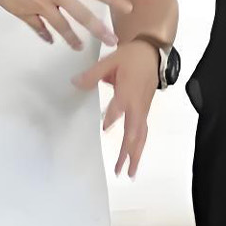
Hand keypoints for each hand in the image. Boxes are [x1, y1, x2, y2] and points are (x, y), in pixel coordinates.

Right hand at [0, 0, 133, 49]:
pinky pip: (38, 27)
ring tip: (80, 47)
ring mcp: (39, 4)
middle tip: (112, 40)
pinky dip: (45, 34)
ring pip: (61, 26)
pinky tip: (50, 40)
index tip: (128, 8)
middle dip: (99, 30)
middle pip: (82, 15)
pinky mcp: (23, 12)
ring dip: (72, 38)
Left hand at [72, 41, 159, 176]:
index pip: (119, 109)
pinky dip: (139, 145)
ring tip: (130, 172)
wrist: (151, 53)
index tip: (103, 129)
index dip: (112, 118)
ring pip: (141, 135)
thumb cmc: (130, 57)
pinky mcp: (144, 110)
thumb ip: (92, 74)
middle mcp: (138, 105)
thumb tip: (74, 83)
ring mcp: (143, 109)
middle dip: (128, 153)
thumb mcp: (110, 61)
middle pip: (135, 133)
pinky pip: (143, 131)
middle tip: (121, 172)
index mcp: (128, 92)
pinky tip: (134, 154)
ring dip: (136, 154)